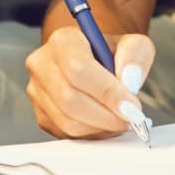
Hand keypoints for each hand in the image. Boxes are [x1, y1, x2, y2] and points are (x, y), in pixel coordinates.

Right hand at [24, 28, 155, 138]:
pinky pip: (67, 133)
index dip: (107, 91)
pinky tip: (106, 123)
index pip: (78, 68)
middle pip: (70, 98)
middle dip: (106, 114)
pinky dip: (92, 134)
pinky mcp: (42, 115)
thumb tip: (129, 81)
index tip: (131, 105)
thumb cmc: (112, 54)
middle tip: (130, 118)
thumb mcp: (133, 44)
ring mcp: (38, 92)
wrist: (96, 63)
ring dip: (100, 126)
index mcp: (63, 40)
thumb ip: (136, 55)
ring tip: (120, 119)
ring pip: (68, 121)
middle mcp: (43, 64)